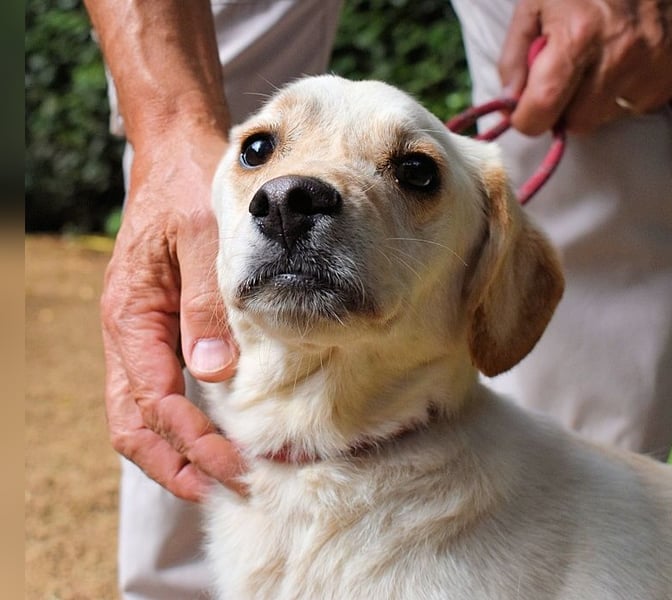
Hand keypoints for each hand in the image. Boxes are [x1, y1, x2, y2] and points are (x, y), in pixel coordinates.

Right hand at [101, 129, 244, 501]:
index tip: (233, 465)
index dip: (191, 440)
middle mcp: (126, 334)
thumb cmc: (188, 192)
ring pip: (138, 413)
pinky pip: (154, 391)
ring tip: (218, 479)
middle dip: (176, 462)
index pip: (154, 400)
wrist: (174, 161)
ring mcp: (137, 335)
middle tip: (228, 487)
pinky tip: (209, 436)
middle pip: (133, 422)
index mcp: (131, 316)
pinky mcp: (156, 330)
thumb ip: (205, 304)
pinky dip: (176, 424)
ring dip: (174, 452)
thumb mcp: (202, 239)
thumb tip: (213, 374)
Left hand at [499, 0, 671, 134]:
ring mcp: (652, 63)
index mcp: (578, 35)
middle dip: (563, 107)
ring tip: (597, 61)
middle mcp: (619, 54)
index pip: (544, 107)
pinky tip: (622, 62)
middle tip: (565, 76)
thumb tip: (510, 104)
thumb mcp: (535, 5)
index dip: (527, 119)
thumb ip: (515, 58)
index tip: (524, 114)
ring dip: (593, 102)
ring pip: (606, 117)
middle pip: (576, 121)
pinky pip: (638, 107)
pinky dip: (624, 93)